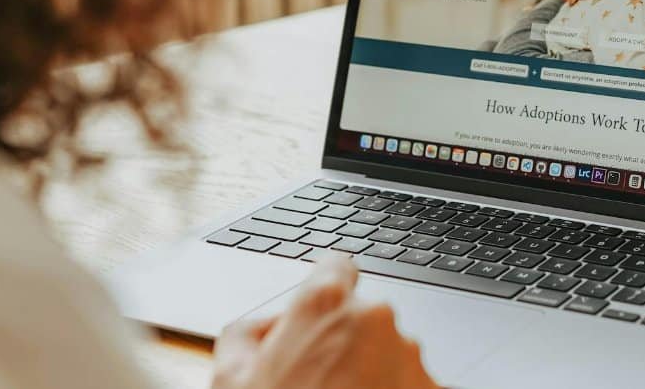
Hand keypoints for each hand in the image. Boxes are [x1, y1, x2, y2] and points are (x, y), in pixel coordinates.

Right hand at [212, 256, 437, 388]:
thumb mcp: (229, 379)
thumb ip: (247, 334)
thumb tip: (267, 328)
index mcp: (323, 306)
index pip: (337, 267)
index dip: (328, 287)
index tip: (326, 309)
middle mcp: (374, 320)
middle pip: (365, 320)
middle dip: (348, 346)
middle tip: (322, 385)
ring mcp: (410, 356)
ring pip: (393, 355)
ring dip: (376, 376)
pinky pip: (415, 386)